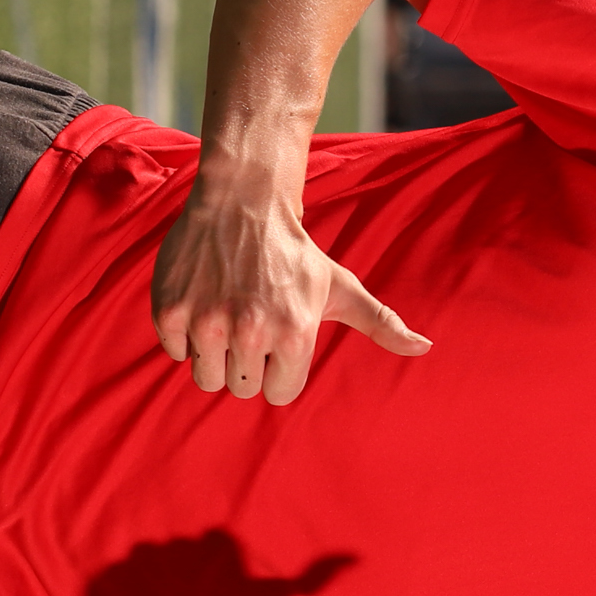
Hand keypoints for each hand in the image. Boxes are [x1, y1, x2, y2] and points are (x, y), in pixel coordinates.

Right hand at [152, 183, 429, 403]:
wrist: (243, 200)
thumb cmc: (295, 252)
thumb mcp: (342, 286)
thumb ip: (383, 324)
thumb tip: (425, 348)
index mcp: (293, 335)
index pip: (279, 394)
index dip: (279, 368)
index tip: (277, 337)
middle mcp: (248, 332)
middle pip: (242, 387)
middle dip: (247, 361)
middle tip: (250, 320)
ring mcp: (206, 321)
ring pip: (207, 378)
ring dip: (214, 353)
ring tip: (226, 314)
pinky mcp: (170, 310)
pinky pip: (175, 353)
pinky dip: (184, 336)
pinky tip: (202, 302)